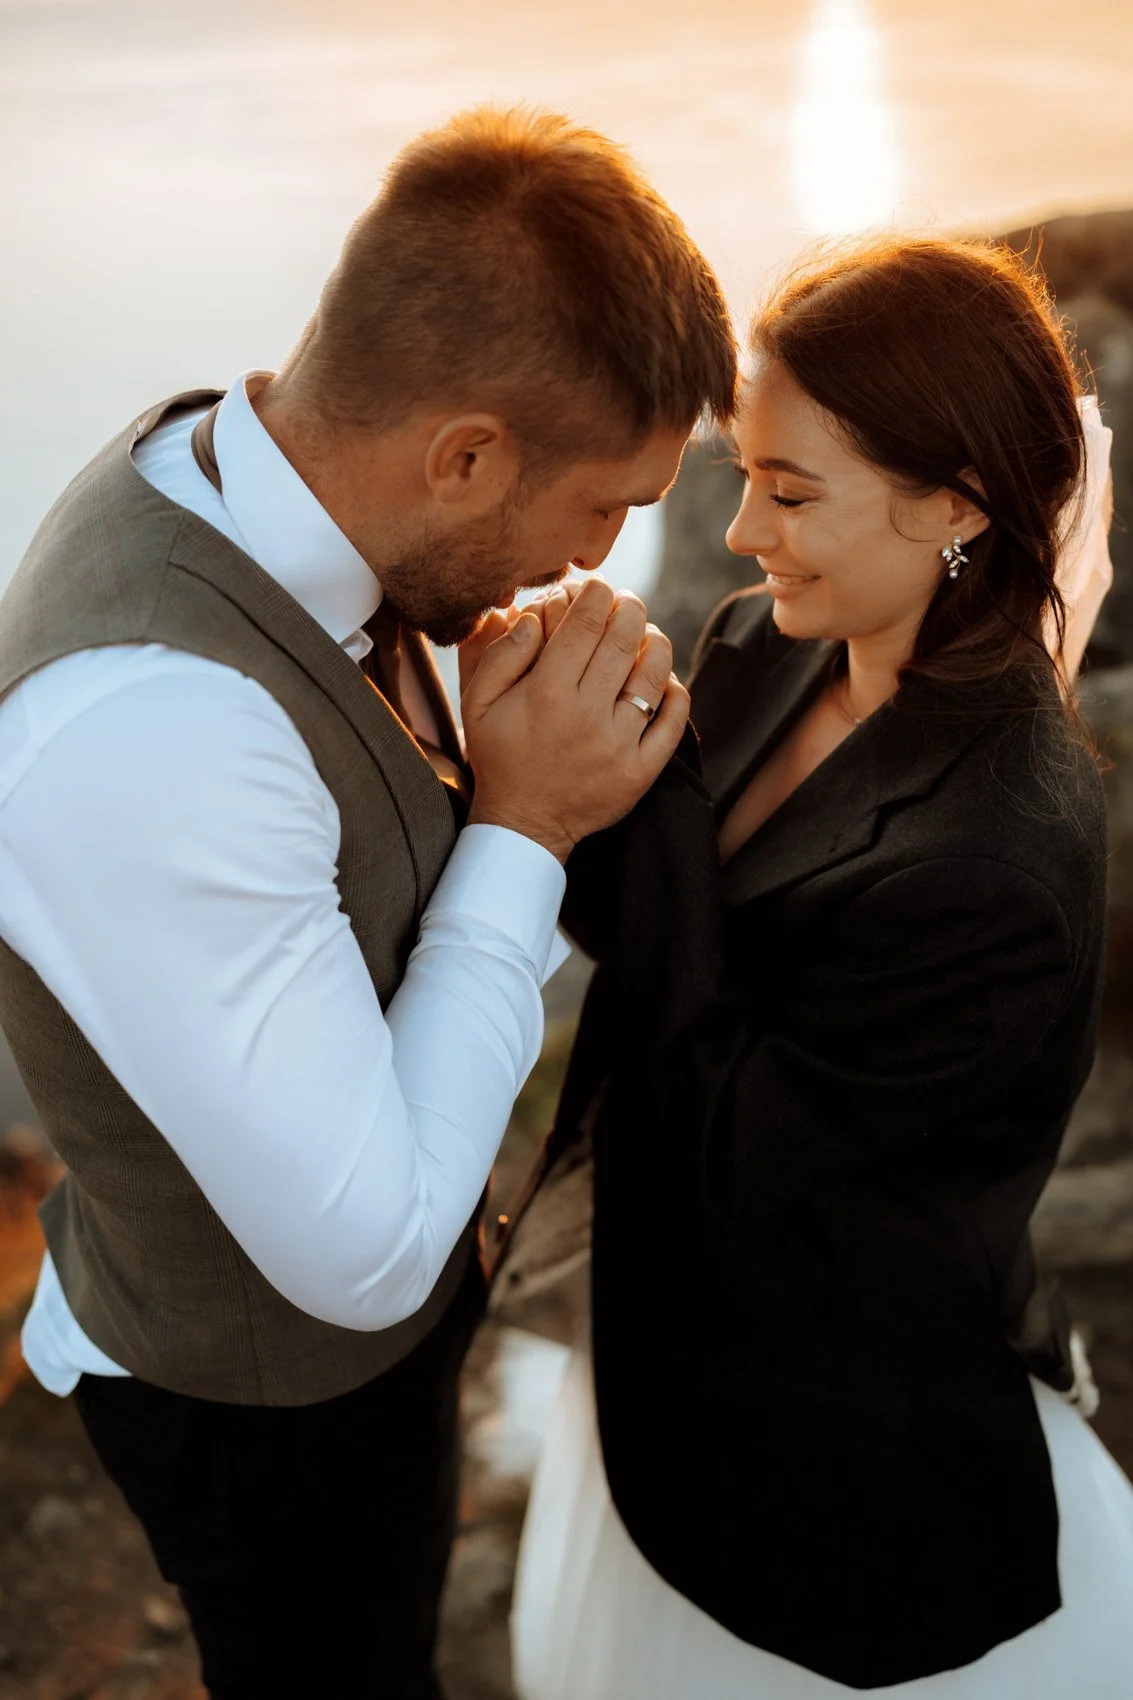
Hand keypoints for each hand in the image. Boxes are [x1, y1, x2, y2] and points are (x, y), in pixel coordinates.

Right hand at [461, 579, 688, 862]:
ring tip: (646, 634)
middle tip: (626, 601)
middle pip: (624, 638)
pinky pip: (673, 720)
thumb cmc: (500, 756)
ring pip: (655, 673)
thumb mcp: (478, 704)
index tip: (599, 586)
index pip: (585, 624)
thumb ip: (499, 654)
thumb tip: (531, 615)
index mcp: (546, 693)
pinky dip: (675, 690)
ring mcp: (618, 745)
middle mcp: (586, 716)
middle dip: (630, 607)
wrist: (524, 824)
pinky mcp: (641, 771)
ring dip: (656, 642)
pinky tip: (662, 679)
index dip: (597, 594)